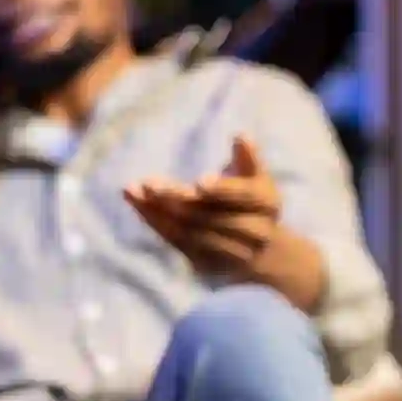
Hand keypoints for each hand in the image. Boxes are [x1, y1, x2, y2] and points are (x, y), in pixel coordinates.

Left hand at [125, 135, 282, 275]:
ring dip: (159, 211)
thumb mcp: (257, 178)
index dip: (223, 190)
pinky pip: (176, 242)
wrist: (261, 252)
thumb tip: (241, 135)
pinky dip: (154, 222)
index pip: (243, 196)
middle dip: (178, 200)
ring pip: (189, 232)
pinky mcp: (207, 265)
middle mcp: (254, 233)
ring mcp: (229, 254)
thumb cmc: (254, 203)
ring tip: (133, 190)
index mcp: (268, 204)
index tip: (199, 182)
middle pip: (210, 216)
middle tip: (149, 183)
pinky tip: (137, 203)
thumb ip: (248, 159)